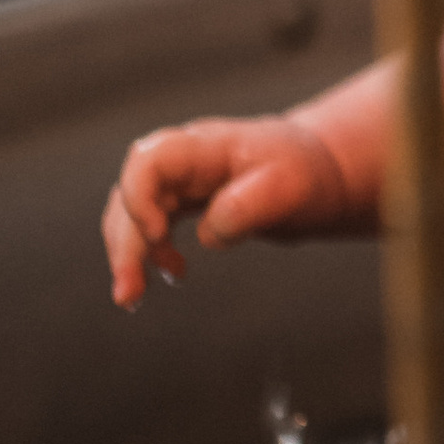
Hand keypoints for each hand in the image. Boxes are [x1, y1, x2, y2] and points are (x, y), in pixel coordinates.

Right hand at [103, 118, 356, 308]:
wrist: (318, 169)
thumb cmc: (304, 172)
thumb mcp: (291, 187)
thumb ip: (251, 206)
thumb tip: (208, 235)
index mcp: (207, 148)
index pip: (149, 159)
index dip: (140, 197)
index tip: (158, 235)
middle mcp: (184, 160)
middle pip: (130, 192)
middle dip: (124, 243)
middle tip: (129, 294)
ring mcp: (181, 180)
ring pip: (132, 212)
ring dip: (128, 253)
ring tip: (135, 296)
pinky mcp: (184, 201)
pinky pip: (150, 223)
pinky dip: (149, 252)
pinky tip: (172, 274)